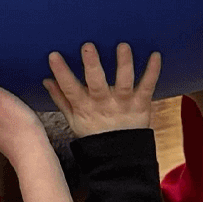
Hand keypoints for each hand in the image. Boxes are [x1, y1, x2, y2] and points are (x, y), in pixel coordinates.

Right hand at [44, 43, 160, 138]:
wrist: (120, 155)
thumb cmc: (94, 133)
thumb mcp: (73, 120)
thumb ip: (60, 98)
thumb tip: (46, 80)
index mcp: (84, 106)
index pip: (70, 88)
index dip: (61, 72)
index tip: (54, 55)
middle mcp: (104, 104)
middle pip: (96, 83)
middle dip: (92, 64)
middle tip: (88, 46)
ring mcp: (124, 103)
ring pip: (124, 82)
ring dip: (124, 63)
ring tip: (122, 46)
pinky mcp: (141, 104)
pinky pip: (148, 86)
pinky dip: (153, 71)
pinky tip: (155, 55)